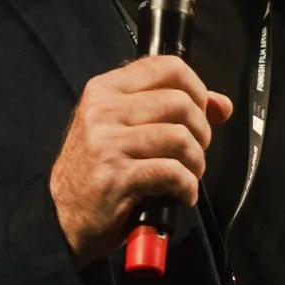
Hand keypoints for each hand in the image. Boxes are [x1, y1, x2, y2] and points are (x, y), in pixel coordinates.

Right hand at [50, 56, 232, 269]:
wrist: (62, 218)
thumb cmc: (98, 172)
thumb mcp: (123, 130)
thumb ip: (168, 110)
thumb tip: (222, 105)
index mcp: (105, 89)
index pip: (167, 67)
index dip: (197, 88)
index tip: (202, 113)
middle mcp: (103, 110)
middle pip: (179, 102)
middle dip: (201, 131)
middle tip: (194, 153)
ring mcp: (107, 143)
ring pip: (179, 137)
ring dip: (195, 162)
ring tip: (188, 175)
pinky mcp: (116, 176)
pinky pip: (171, 172)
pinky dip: (186, 186)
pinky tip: (181, 195)